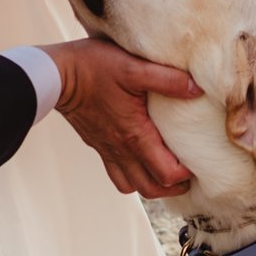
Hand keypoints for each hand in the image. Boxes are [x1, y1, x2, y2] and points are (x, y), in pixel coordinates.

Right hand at [42, 38, 199, 198]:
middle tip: (190, 172)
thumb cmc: (94, 68)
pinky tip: (143, 161)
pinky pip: (118, 176)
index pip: (166, 174)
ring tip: (168, 170)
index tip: (199, 158)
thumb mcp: (133, 67)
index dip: (187, 173)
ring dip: (154, 184)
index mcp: (135, 136)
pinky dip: (134, 177)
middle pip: (152, 189)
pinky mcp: (99, 146)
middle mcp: (121, 150)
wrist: (55, 76)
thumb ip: (167, 79)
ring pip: (134, 187)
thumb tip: (197, 88)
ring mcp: (108, 151)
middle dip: (174, 187)